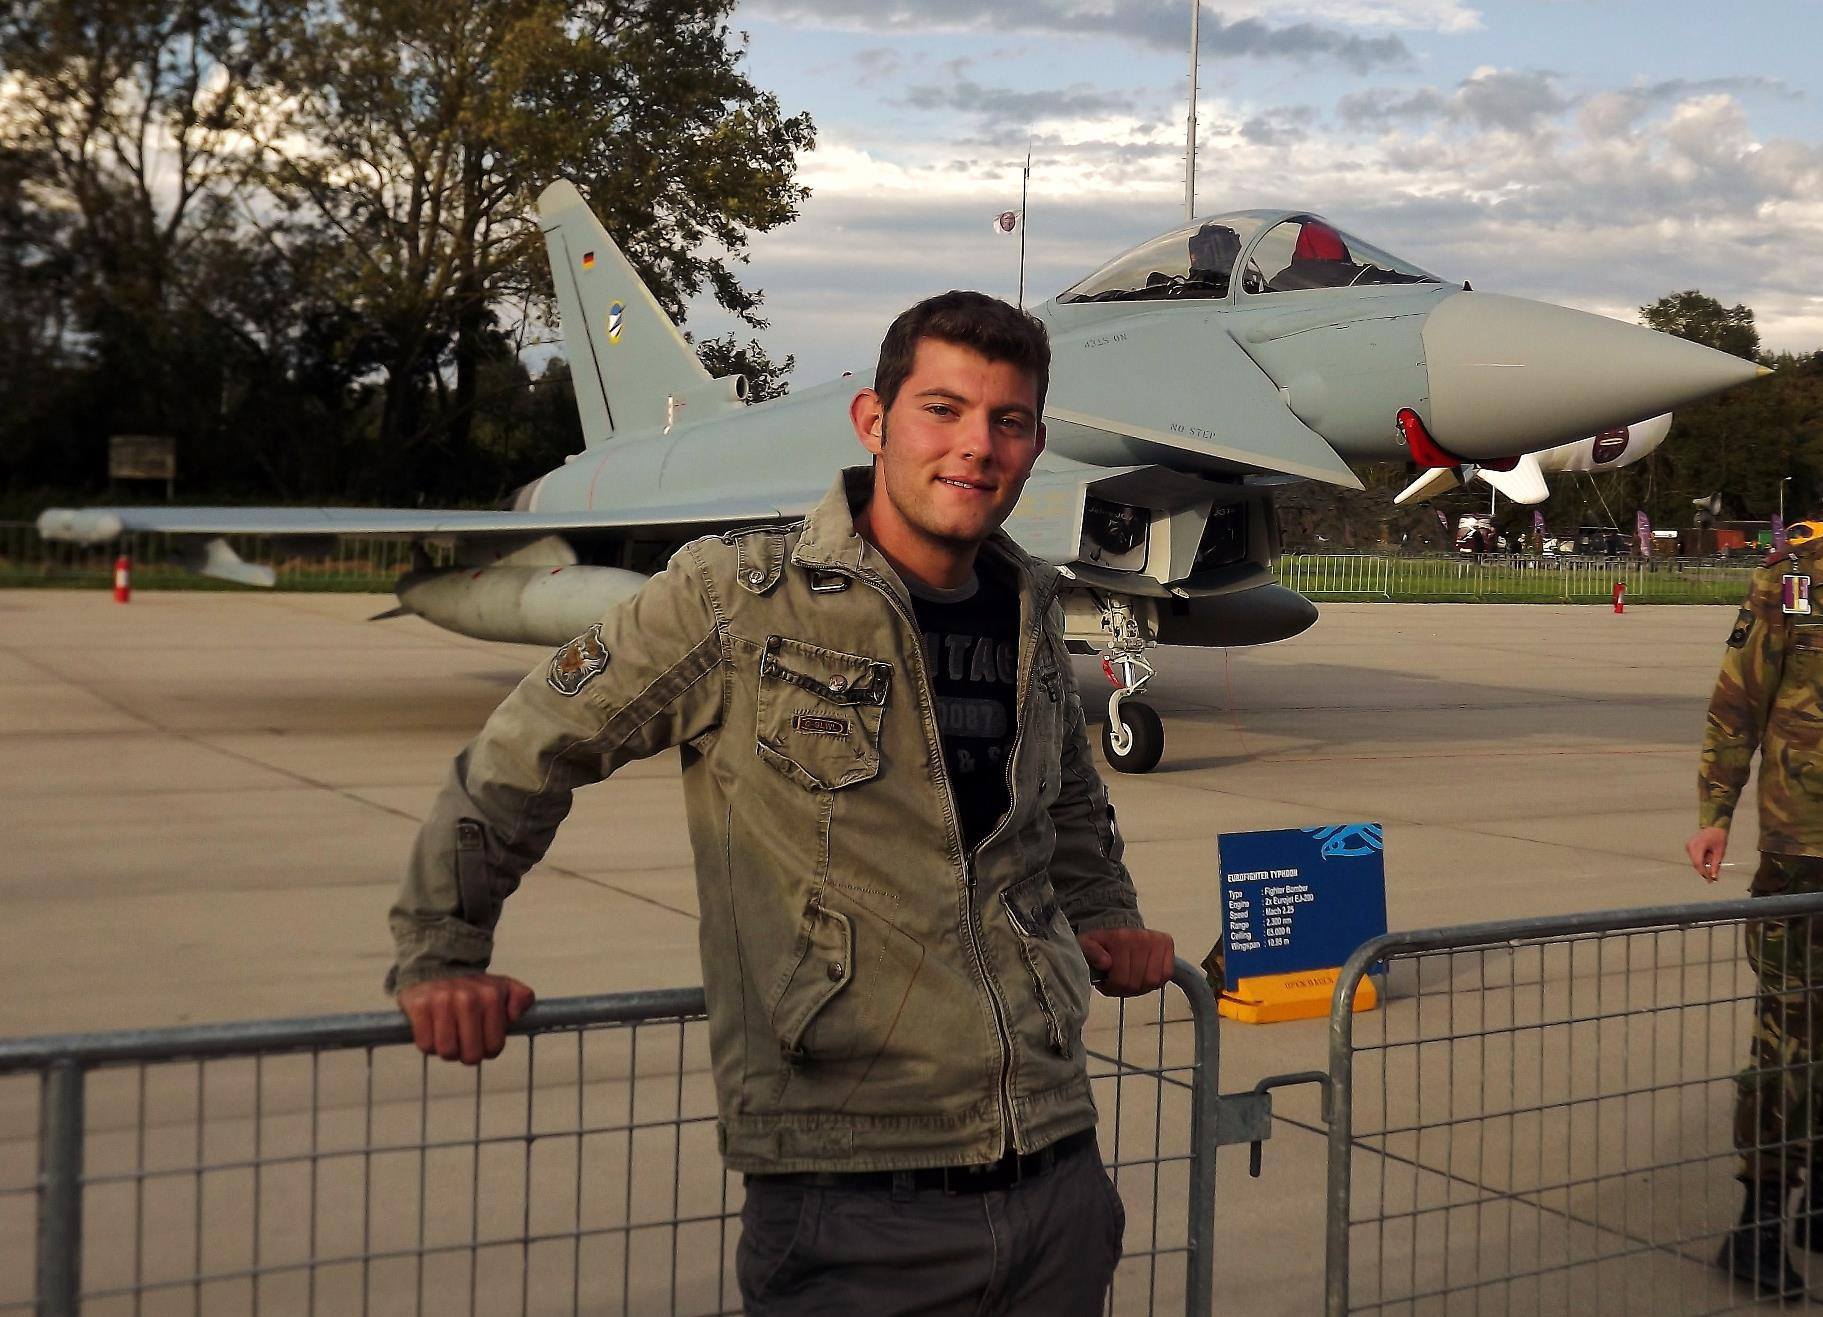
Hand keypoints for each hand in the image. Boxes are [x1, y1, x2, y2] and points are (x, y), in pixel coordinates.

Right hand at [396, 973, 535, 1064]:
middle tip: (464, 1042)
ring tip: (450, 1036)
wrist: (438, 967)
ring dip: (448, 1050)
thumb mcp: (504, 988)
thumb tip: (514, 1014)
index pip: (493, 1047)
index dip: (488, 1050)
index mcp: (491, 996)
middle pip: (470, 1055)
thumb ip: (522, 998)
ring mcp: (441, 1001)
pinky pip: (425, 1044)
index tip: (483, 1041)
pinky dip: (428, 1044)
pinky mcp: (418, 1006)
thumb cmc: (474, 989)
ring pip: (447, 1052)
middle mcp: (466, 998)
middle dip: (468, 1054)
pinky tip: (433, 1030)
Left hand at [1077, 928, 1174, 996]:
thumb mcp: (1086, 946)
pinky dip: (1155, 981)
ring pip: (1152, 981)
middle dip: (1125, 989)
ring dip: (1140, 987)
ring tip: (1130, 981)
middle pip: (1137, 982)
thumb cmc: (1101, 943)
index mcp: (1121, 938)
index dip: (1112, 987)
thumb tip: (1105, 963)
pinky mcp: (1167, 944)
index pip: (1122, 979)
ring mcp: (1157, 940)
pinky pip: (1166, 974)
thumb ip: (1090, 952)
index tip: (1105, 982)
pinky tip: (1143, 977)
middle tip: (1117, 985)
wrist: (1117, 928)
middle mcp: (1142, 937)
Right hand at [1686, 826, 1728, 883]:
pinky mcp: (1689, 847)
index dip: (1704, 873)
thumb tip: (1713, 877)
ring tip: (1712, 857)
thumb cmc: (1718, 838)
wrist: (1714, 827)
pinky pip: (1694, 858)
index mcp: (1698, 846)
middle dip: (1705, 870)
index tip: (1710, 880)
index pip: (1698, 863)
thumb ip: (1715, 865)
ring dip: (1704, 864)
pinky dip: (1702, 860)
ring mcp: (1688, 846)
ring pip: (1695, 861)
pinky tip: (1708, 855)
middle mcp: (1690, 846)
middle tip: (1713, 875)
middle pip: (1696, 863)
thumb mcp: (1720, 853)